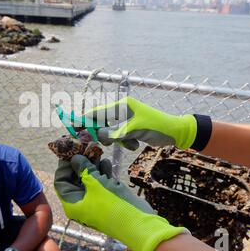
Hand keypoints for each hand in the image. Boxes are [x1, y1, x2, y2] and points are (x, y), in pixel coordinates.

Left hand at [54, 155, 187, 250]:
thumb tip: (74, 158)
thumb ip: (83, 169)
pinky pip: (100, 184)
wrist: (139, 223)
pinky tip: (106, 161)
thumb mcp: (96, 184)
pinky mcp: (107, 199)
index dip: (64, 165)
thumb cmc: (112, 204)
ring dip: (92, 165)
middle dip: (80, 162)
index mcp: (72, 203)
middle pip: (74, 179)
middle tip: (85, 146)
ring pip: (89, 180)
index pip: (61, 181)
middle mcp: (81, 203)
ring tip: (97, 150)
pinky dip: (102, 173)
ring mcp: (95, 201)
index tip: (71, 149)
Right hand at [81, 96, 200, 149]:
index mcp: (122, 106)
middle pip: (102, 123)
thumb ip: (116, 133)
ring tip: (130, 143)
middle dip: (104, 135)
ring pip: (111, 132)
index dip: (85, 119)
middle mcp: (122, 111)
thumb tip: (98, 134)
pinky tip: (136, 144)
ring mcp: (126, 120)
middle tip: (107, 143)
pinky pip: (120, 137)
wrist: (176, 132)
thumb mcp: (135, 130)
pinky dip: (126, 143)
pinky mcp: (131, 129)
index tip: (73, 127)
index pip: (98, 112)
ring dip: (118, 141)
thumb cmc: (157, 127)